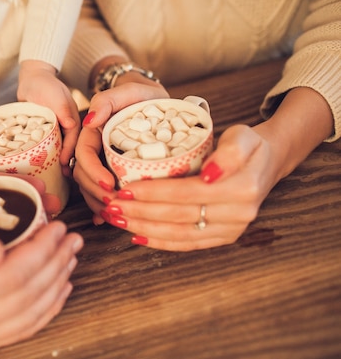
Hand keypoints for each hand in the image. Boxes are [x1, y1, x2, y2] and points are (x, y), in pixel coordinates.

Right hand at [0, 221, 83, 356]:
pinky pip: (18, 331)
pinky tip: (56, 291)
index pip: (10, 276)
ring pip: (28, 316)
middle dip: (55, 264)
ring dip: (55, 285)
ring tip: (70, 257)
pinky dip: (44, 311)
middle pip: (25, 296)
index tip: (55, 226)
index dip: (40, 250)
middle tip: (71, 237)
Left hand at [17, 60, 79, 172]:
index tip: (64, 163)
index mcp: (72, 118)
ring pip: (58, 147)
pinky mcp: (45, 130)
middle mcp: (66, 125)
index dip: (69, 151)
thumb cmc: (44, 85)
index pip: (73, 137)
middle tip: (63, 175)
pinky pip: (47, 144)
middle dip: (66, 160)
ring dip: (56, 160)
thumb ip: (63, 110)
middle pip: (68, 146)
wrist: (31, 78)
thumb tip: (71, 125)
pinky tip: (41, 164)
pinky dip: (46, 154)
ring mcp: (56, 128)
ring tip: (53, 174)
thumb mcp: (55, 96)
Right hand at [73, 80, 167, 224]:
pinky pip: (100, 190)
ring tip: (114, 215)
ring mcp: (101, 161)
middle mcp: (94, 148)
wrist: (155, 100)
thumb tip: (90, 122)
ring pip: (89, 186)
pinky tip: (106, 219)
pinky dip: (101, 207)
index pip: (84, 154)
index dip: (92, 172)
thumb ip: (108, 99)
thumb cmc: (143, 94)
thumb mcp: (130, 91)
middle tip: (116, 204)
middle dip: (95, 193)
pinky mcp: (112, 171)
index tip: (109, 184)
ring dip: (97, 203)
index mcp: (93, 132)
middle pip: (83, 175)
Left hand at [86, 86, 333, 250]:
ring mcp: (231, 231)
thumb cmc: (248, 145)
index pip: (187, 193)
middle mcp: (239, 215)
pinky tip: (137, 236)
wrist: (267, 163)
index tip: (125, 188)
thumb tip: (208, 175)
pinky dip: (160, 242)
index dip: (153, 193)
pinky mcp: (223, 239)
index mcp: (243, 189)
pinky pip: (188, 244)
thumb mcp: (243, 136)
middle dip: (140, 212)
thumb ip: (229, 152)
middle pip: (179, 216)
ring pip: (179, 234)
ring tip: (117, 219)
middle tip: (112, 205)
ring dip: (144, 228)